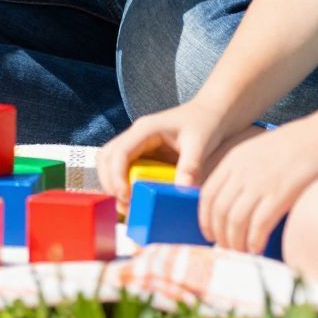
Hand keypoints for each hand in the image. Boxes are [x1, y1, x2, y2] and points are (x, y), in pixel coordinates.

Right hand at [96, 102, 242, 212]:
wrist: (212, 113)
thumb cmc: (205, 124)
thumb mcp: (199, 145)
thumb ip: (190, 167)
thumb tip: (182, 190)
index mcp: (145, 130)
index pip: (119, 152)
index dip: (116, 176)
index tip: (125, 196)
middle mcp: (136, 135)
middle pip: (106, 156)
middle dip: (109, 181)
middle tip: (123, 203)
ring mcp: (138, 144)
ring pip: (111, 161)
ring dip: (113, 182)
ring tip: (126, 203)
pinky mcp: (144, 153)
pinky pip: (125, 167)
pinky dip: (124, 182)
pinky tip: (135, 196)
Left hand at [198, 120, 317, 253]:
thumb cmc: (292, 146)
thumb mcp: (255, 151)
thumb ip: (240, 172)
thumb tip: (232, 201)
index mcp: (233, 161)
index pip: (207, 195)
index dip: (205, 219)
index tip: (210, 233)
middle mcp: (242, 172)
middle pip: (219, 211)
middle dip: (220, 235)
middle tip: (227, 248)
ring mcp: (260, 184)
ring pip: (235, 221)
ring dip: (236, 242)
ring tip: (241, 252)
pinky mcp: (280, 195)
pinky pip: (258, 224)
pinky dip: (254, 240)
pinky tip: (256, 248)